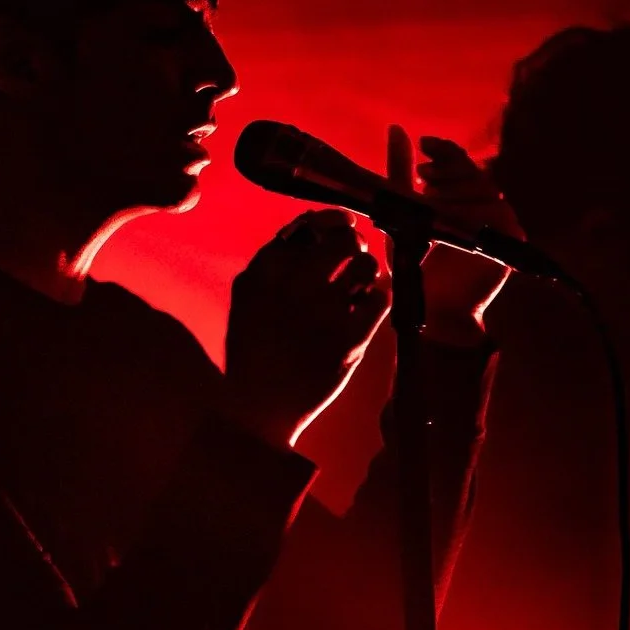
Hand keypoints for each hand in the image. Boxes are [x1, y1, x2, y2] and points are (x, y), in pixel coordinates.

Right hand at [225, 209, 389, 449]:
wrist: (258, 408)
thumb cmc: (255, 351)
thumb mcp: (248, 299)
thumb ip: (273, 262)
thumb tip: (313, 226)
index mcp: (264, 273)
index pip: (308, 225)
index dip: (327, 221)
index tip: (335, 226)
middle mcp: (294, 287)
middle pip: (343, 238)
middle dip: (352, 242)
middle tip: (351, 255)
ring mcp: (324, 314)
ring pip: (367, 265)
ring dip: (366, 271)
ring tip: (357, 286)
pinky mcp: (349, 341)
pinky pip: (380, 298)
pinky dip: (375, 300)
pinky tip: (362, 311)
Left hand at [397, 129, 522, 343]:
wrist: (431, 307)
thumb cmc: (415, 263)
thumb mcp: (400, 212)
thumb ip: (399, 172)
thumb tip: (396, 129)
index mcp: (457, 194)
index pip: (458, 160)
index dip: (444, 149)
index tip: (423, 144)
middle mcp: (481, 204)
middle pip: (474, 172)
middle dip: (448, 171)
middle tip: (422, 178)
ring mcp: (498, 222)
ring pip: (487, 191)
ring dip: (458, 192)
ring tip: (432, 201)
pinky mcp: (510, 242)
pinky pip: (500, 217)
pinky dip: (477, 215)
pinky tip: (455, 221)